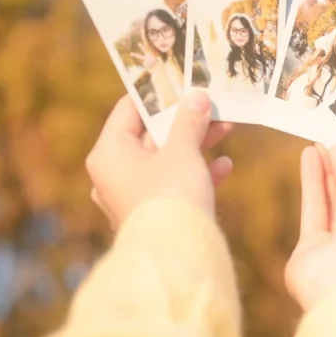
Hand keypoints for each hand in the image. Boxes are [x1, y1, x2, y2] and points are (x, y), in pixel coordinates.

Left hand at [86, 90, 234, 225]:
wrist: (177, 256)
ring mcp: (132, 196)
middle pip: (150, 136)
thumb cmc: (171, 195)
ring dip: (196, 145)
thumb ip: (189, 121)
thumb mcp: (182, 151)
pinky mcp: (152, 213)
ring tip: (226, 128)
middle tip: (211, 104)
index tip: (181, 81)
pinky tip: (224, 167)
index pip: (128, 110)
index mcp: (109, 153)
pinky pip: (173, 185)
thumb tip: (197, 97)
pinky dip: (197, 174)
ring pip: (165, 160)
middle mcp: (114, 174)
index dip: (157, 95)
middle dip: (185, 121)